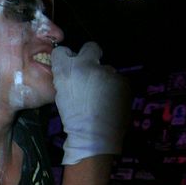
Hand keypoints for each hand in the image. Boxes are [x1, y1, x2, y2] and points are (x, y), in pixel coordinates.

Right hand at [51, 42, 128, 164]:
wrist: (94, 136)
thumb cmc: (73, 118)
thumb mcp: (62, 94)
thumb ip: (67, 78)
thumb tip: (75, 72)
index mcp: (66, 70)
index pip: (62, 51)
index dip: (67, 56)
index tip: (70, 62)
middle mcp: (87, 65)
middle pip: (90, 48)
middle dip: (91, 55)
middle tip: (91, 72)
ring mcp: (107, 72)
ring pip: (106, 69)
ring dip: (104, 78)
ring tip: (102, 97)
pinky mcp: (123, 80)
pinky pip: (118, 80)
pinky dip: (115, 89)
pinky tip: (111, 102)